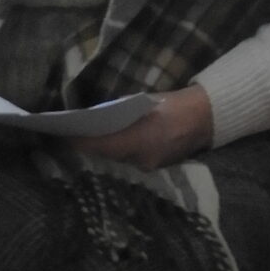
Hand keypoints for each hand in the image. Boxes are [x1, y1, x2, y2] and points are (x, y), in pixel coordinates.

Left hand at [80, 86, 214, 170]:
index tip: (62, 135)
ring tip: (93, 139)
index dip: (77, 141)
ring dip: (105, 150)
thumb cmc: (174, 103)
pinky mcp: (154, 168)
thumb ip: (119, 112)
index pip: (96, 145)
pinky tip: (116, 144)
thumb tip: (96, 118)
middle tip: (73, 136)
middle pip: (104, 155)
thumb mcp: (144, 102)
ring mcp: (148, 166)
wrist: (207, 116)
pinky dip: (121, 153)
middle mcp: (139, 159)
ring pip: (117, 159)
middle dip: (89, 146)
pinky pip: (130, 161)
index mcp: (137, 139)